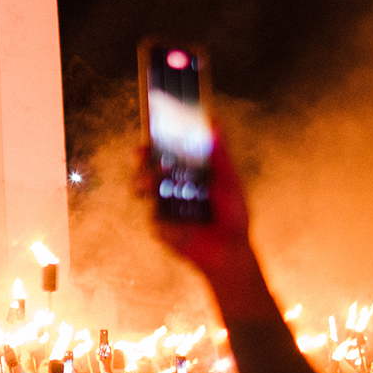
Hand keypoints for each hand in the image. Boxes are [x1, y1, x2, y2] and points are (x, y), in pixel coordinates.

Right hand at [140, 131, 257, 287]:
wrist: (231, 250)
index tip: (150, 132)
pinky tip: (178, 226)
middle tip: (143, 155)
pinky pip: (155, 220)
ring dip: (141, 181)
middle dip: (140, 158)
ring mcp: (161, 205)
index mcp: (184, 172)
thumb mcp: (230, 180)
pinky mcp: (160, 227)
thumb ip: (220, 154)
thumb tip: (215, 123)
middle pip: (144, 165)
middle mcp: (169, 185)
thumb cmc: (233, 214)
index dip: (153, 140)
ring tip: (150, 184)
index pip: (162, 150)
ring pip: (139, 187)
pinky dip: (165, 222)